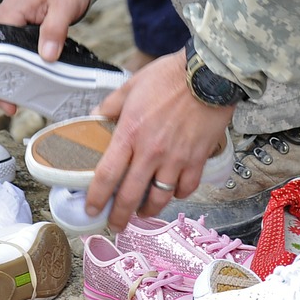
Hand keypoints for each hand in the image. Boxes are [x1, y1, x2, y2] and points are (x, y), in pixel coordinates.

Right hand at [0, 0, 92, 111]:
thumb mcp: (64, 5)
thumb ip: (54, 30)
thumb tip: (46, 57)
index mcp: (10, 12)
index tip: (6, 99)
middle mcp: (6, 18)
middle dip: (0, 83)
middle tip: (14, 106)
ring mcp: (14, 23)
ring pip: (4, 56)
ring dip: (11, 76)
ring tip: (23, 98)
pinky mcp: (24, 27)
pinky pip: (17, 50)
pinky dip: (22, 66)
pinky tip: (32, 80)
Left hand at [88, 51, 234, 231]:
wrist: (208, 74)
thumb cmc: (170, 76)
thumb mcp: (132, 85)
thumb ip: (111, 105)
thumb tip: (96, 117)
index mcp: (130, 132)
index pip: (107, 175)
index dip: (96, 197)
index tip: (91, 208)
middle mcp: (151, 151)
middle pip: (130, 196)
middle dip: (119, 217)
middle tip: (115, 224)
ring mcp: (176, 158)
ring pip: (159, 199)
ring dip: (148, 210)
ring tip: (142, 212)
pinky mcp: (197, 159)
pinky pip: (185, 189)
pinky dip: (177, 194)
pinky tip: (171, 191)